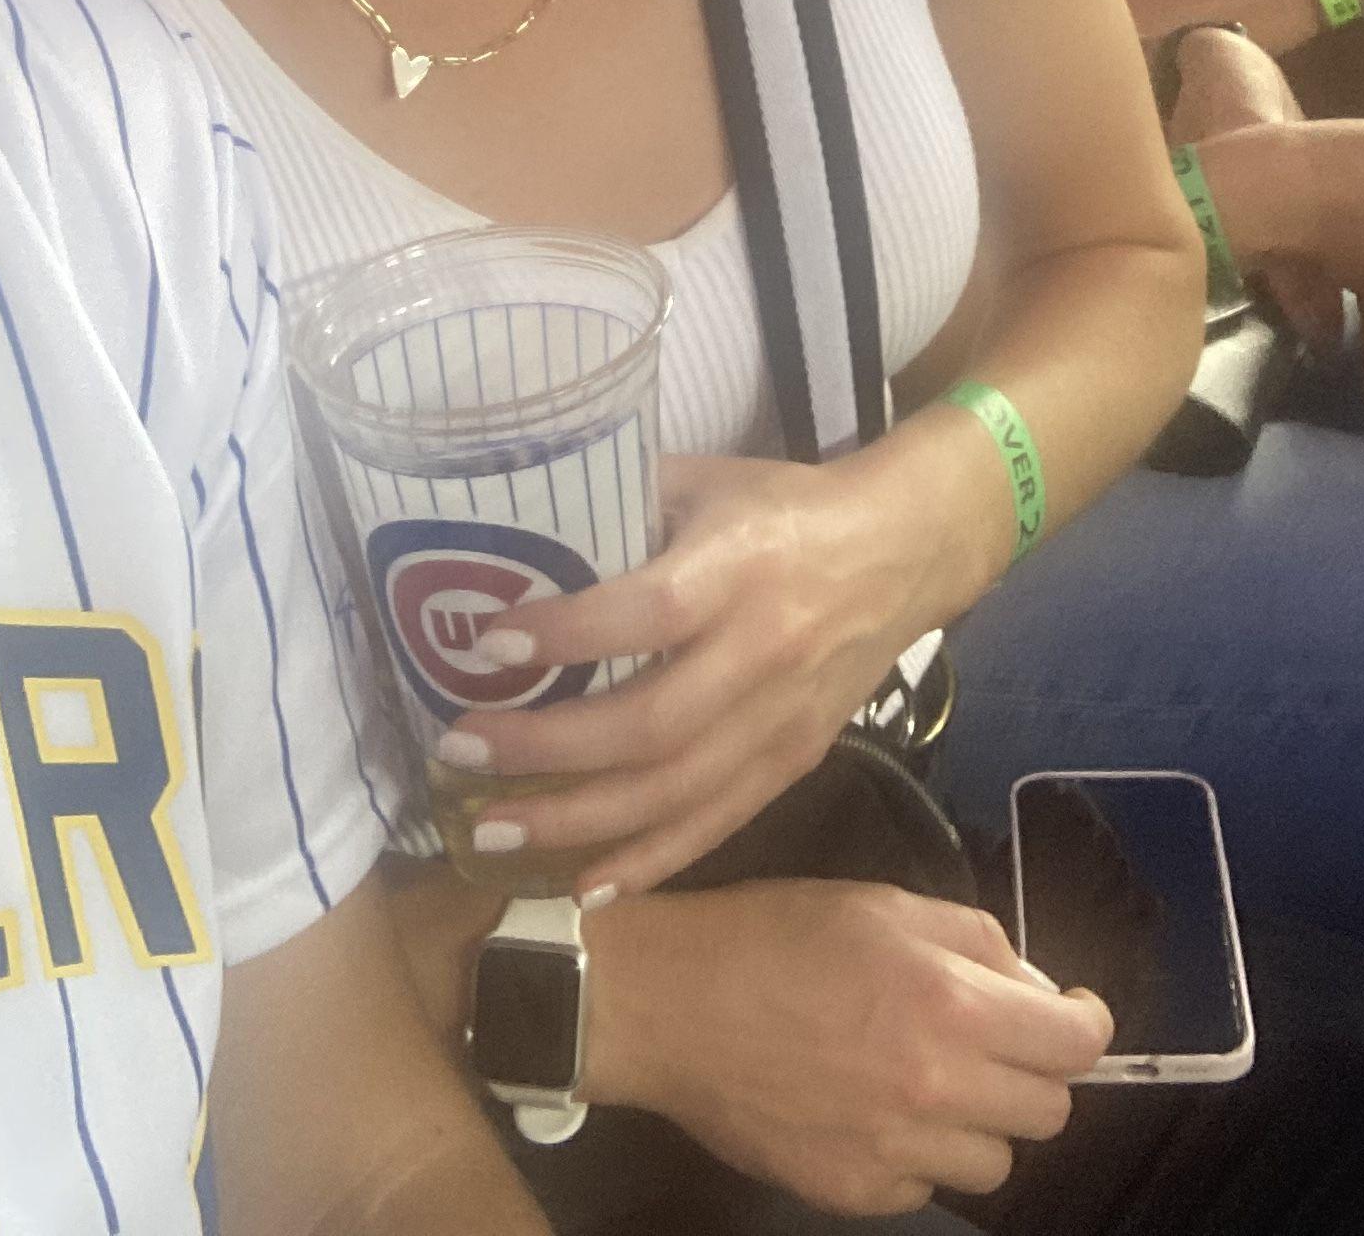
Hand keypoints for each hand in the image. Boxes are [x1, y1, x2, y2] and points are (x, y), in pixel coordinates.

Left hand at [432, 448, 953, 899]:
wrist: (902, 551)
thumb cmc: (784, 506)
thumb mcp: (707, 478)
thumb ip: (625, 502)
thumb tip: (519, 527)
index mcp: (739, 565)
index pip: (646, 613)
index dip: (567, 635)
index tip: (488, 645)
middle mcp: (762, 651)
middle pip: (650, 725)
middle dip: (547, 750)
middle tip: (461, 748)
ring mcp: (782, 719)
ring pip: (675, 791)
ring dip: (578, 821)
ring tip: (493, 831)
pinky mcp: (795, 760)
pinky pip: (716, 823)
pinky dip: (650, 861)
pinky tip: (584, 885)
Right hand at [595, 879, 1108, 1213]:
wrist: (674, 1003)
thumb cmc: (780, 935)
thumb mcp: (886, 905)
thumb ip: (979, 945)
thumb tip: (1038, 994)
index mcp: (952, 1005)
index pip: (1077, 1045)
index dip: (1086, 1025)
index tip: (1070, 1015)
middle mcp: (936, 1088)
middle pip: (1050, 1112)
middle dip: (1031, 1072)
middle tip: (988, 1043)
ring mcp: (896, 1152)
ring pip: (996, 1162)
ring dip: (978, 1122)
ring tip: (926, 1082)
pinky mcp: (855, 1194)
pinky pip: (926, 1189)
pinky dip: (917, 1156)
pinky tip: (872, 1111)